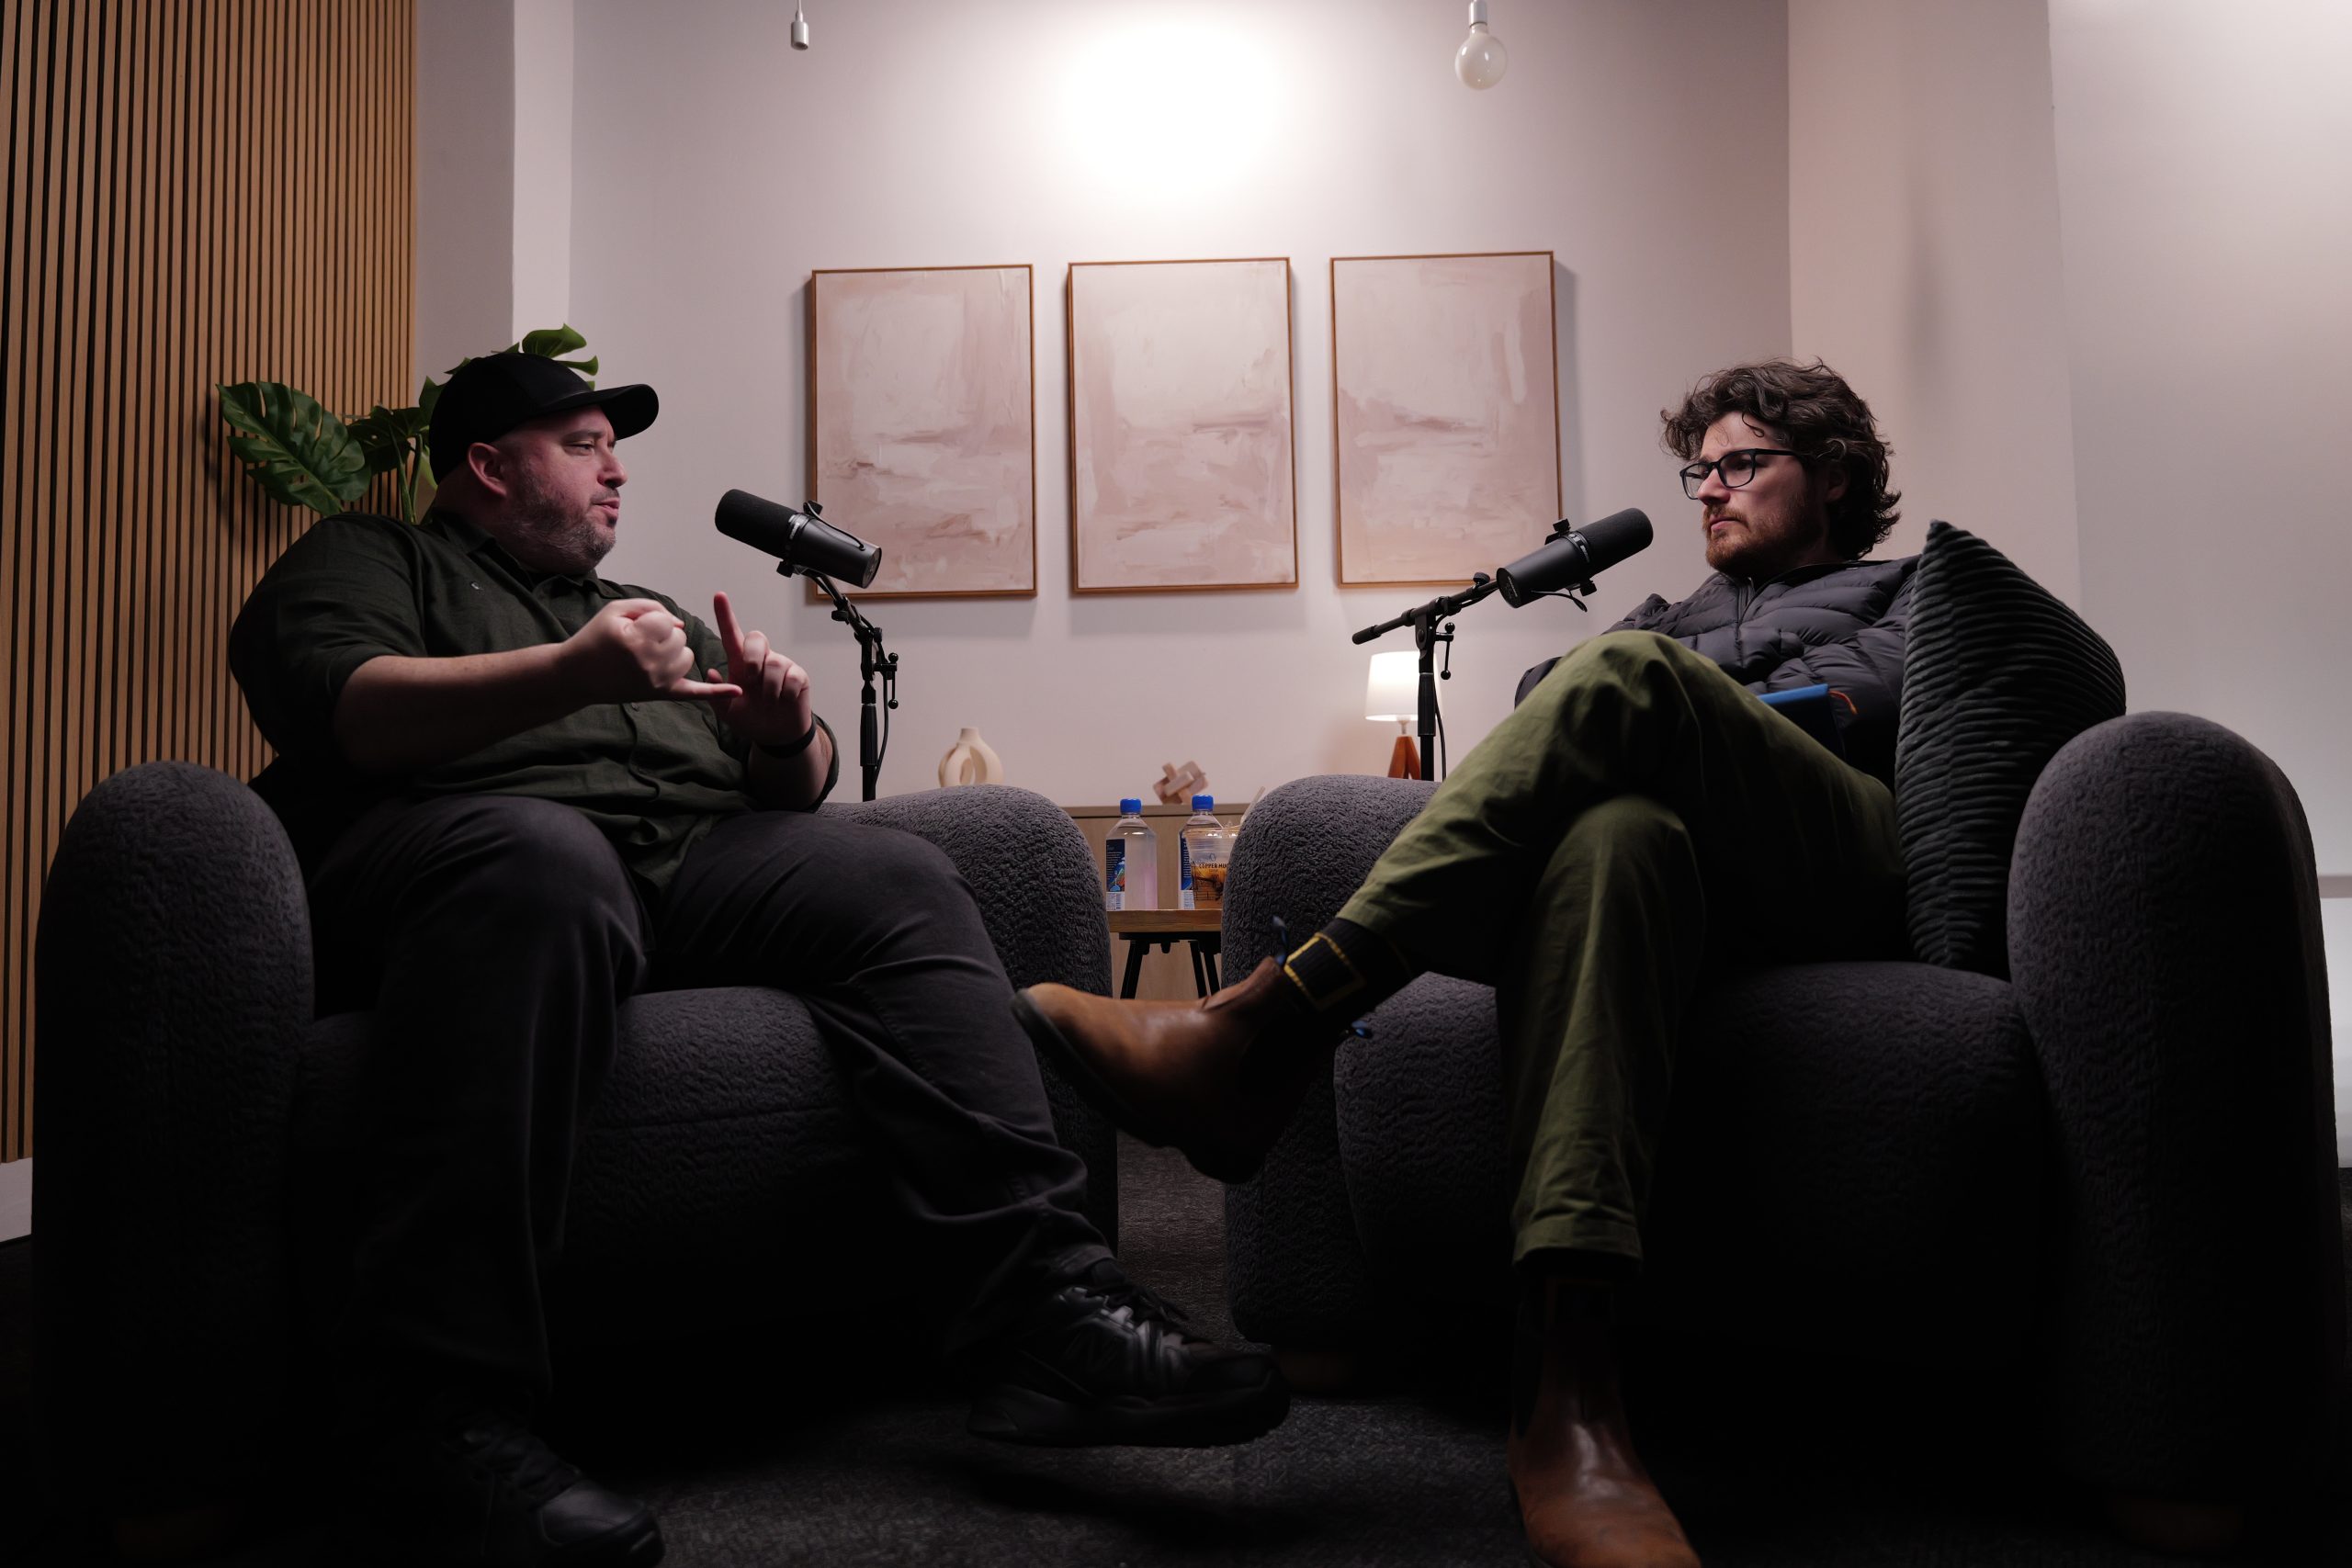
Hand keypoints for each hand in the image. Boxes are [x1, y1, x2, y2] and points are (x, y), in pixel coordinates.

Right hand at [563, 598, 741, 704]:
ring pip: (687, 657)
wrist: (577, 676)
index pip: (666, 621)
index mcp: (637, 640)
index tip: (633, 629)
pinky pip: (695, 693)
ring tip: (648, 656)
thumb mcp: (616, 610)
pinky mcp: (661, 695)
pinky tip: (739, 690)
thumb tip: (681, 624)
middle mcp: (650, 663)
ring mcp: (657, 682)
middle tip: (637, 643)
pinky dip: (717, 693)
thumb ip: (652, 607)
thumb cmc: (595, 638)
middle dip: (663, 635)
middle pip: (680, 638)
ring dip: (673, 652)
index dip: (651, 621)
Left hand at [706, 590, 814, 746]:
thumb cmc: (750, 718)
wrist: (776, 735)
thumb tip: (711, 673)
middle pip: (757, 638)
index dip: (725, 615)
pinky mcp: (798, 676)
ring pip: (774, 662)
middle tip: (750, 679)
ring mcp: (781, 666)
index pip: (731, 635)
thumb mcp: (728, 712)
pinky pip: (792, 676)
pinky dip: (785, 693)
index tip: (719, 596)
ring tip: (768, 701)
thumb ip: (717, 694)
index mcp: (740, 664)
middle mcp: (761, 659)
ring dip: (768, 686)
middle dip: (752, 657)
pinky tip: (783, 701)